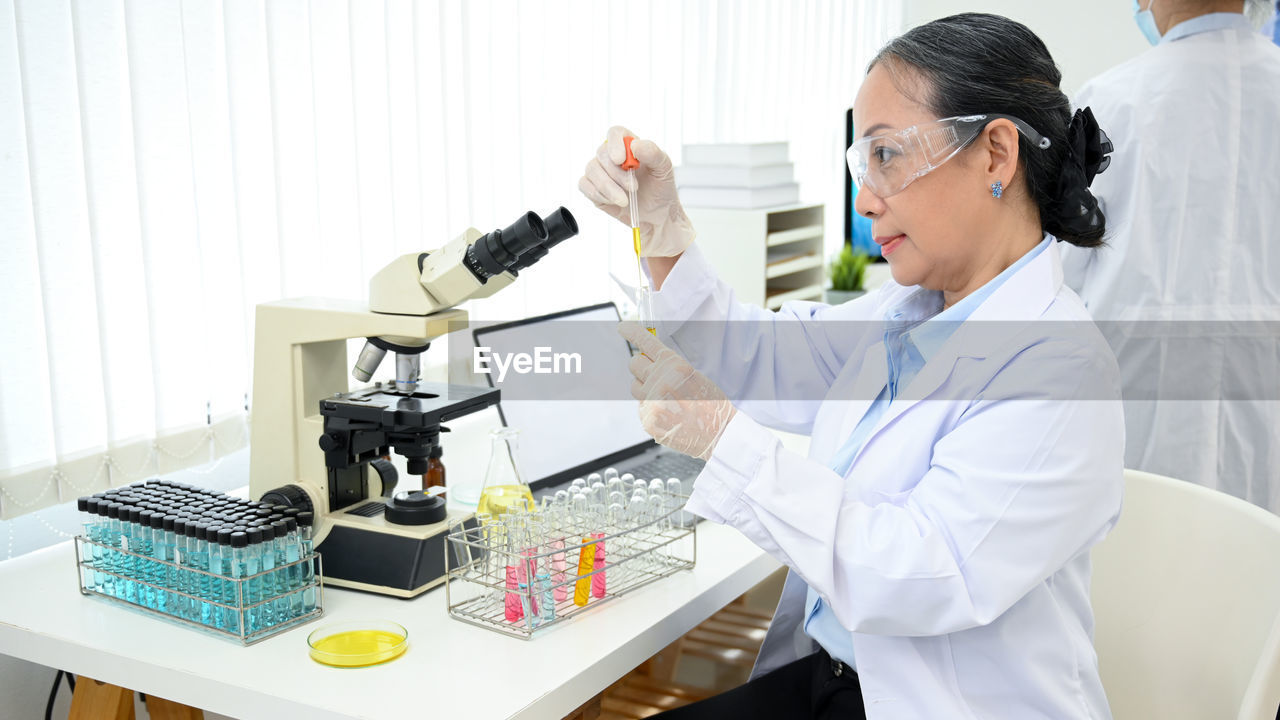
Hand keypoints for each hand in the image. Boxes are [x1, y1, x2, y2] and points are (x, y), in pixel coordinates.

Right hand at [579, 125, 695, 256]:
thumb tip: (636, 145)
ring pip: (591, 169)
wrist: (656, 214)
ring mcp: (600, 171)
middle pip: (602, 153)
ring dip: (608, 187)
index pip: (615, 133)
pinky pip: (584, 185)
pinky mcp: (592, 187)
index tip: (620, 159)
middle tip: (634, 188)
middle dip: (617, 174)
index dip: (615, 144)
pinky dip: (599, 194)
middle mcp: (611, 155)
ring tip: (626, 200)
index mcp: (628, 144)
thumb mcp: (664, 169)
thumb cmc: (660, 188)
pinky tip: (615, 201)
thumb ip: (654, 154)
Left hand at [619, 321, 735, 460]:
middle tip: (656, 375)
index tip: (621, 327)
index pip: (646, 342)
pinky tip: (668, 414)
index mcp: (675, 365)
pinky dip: (651, 408)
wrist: (719, 433)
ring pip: (634, 385)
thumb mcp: (693, 375)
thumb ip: (669, 367)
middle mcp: (660, 380)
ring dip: (644, 387)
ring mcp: (652, 401)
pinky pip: (641, 406)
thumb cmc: (711, 404)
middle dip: (642, 366)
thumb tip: (648, 361)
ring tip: (665, 397)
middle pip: (634, 363)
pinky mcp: (648, 418)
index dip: (631, 332)